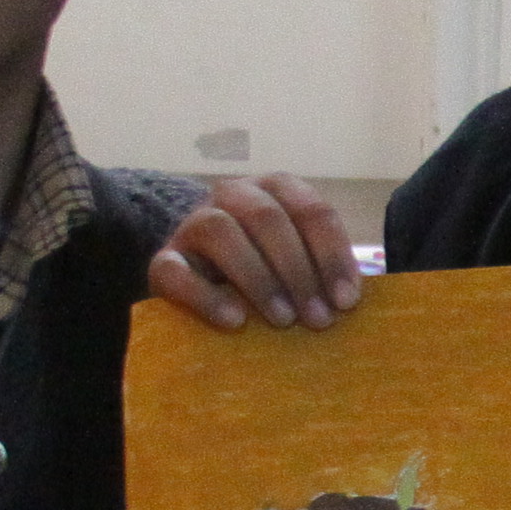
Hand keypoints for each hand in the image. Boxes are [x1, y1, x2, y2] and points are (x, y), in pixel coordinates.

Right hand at [147, 177, 363, 332]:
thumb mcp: (298, 259)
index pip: (311, 210)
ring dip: (258, 278)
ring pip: (220, 231)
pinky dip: (206, 297)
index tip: (347, 301)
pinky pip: (176, 270)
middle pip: (267, 218)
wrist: (198, 275)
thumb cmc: (265, 267)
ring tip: (283, 320)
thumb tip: (347, 300)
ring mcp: (192, 223)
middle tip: (319, 319)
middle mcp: (232, 194)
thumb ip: (321, 267)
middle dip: (299, 271)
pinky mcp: (163, 259)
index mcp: (275, 188)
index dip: (332, 255)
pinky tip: (235, 321)